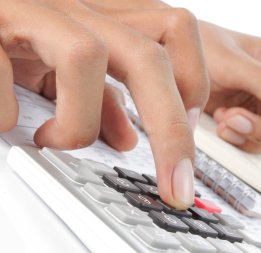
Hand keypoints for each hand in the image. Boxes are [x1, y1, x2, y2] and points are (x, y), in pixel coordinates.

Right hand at [0, 0, 209, 208]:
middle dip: (171, 131)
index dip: (193, 81)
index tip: (191, 126)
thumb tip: (129, 139)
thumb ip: (101, 102)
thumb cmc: (14, 43)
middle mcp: (79, 11)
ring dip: (78, 121)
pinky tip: (5, 121)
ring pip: (86, 55)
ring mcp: (36, 12)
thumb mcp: (67, 74)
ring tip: (55, 139)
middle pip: (149, 57)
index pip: (175, 32)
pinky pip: (8, 69)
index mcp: (105, 22)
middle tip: (176, 184)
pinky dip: (11, 109)